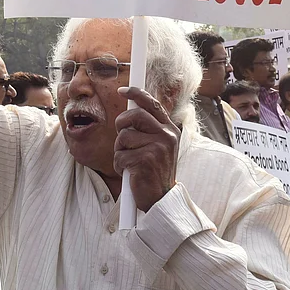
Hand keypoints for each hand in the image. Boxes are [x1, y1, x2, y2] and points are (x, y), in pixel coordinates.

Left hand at [114, 87, 179, 211]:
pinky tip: (130, 173)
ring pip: (123, 137)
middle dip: (121, 125)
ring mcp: (157, 148)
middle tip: (122, 139)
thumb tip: (131, 108)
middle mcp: (167, 136)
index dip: (136, 94)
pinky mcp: (145, 161)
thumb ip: (149, 128)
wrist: (162, 199)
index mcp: (170, 130)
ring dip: (120, 151)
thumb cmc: (155, 171)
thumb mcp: (159, 146)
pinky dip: (120, 166)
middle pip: (134, 116)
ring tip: (131, 162)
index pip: (152, 104)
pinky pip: (120, 156)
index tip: (122, 90)